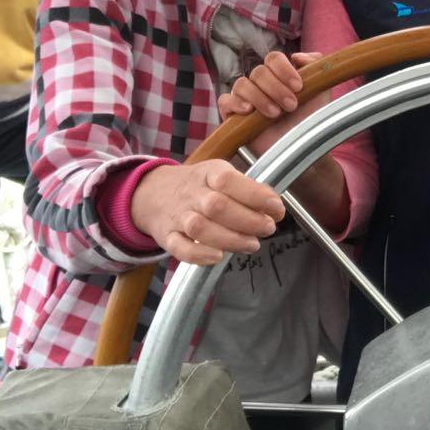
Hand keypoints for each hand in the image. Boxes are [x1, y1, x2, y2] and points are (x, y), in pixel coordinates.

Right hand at [129, 159, 285, 264]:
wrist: (153, 192)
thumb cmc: (198, 186)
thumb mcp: (221, 176)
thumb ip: (249, 189)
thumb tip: (274, 205)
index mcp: (208, 173)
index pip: (230, 181)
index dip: (256, 196)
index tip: (277, 209)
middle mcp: (191, 193)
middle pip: (217, 206)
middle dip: (249, 221)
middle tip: (267, 228)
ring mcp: (178, 216)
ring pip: (200, 228)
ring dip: (230, 239)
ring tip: (251, 244)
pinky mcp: (167, 237)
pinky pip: (179, 248)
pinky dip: (199, 254)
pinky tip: (217, 256)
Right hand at [218, 52, 331, 156]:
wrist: (303, 150)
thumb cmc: (311, 121)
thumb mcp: (320, 91)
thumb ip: (315, 66)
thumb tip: (296, 56)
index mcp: (279, 75)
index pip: (273, 59)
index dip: (284, 69)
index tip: (299, 87)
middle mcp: (260, 85)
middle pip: (258, 72)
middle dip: (276, 88)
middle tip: (291, 106)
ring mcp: (245, 100)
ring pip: (242, 84)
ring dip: (260, 98)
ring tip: (275, 114)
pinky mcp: (233, 117)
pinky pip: (224, 101)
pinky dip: (235, 103)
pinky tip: (248, 111)